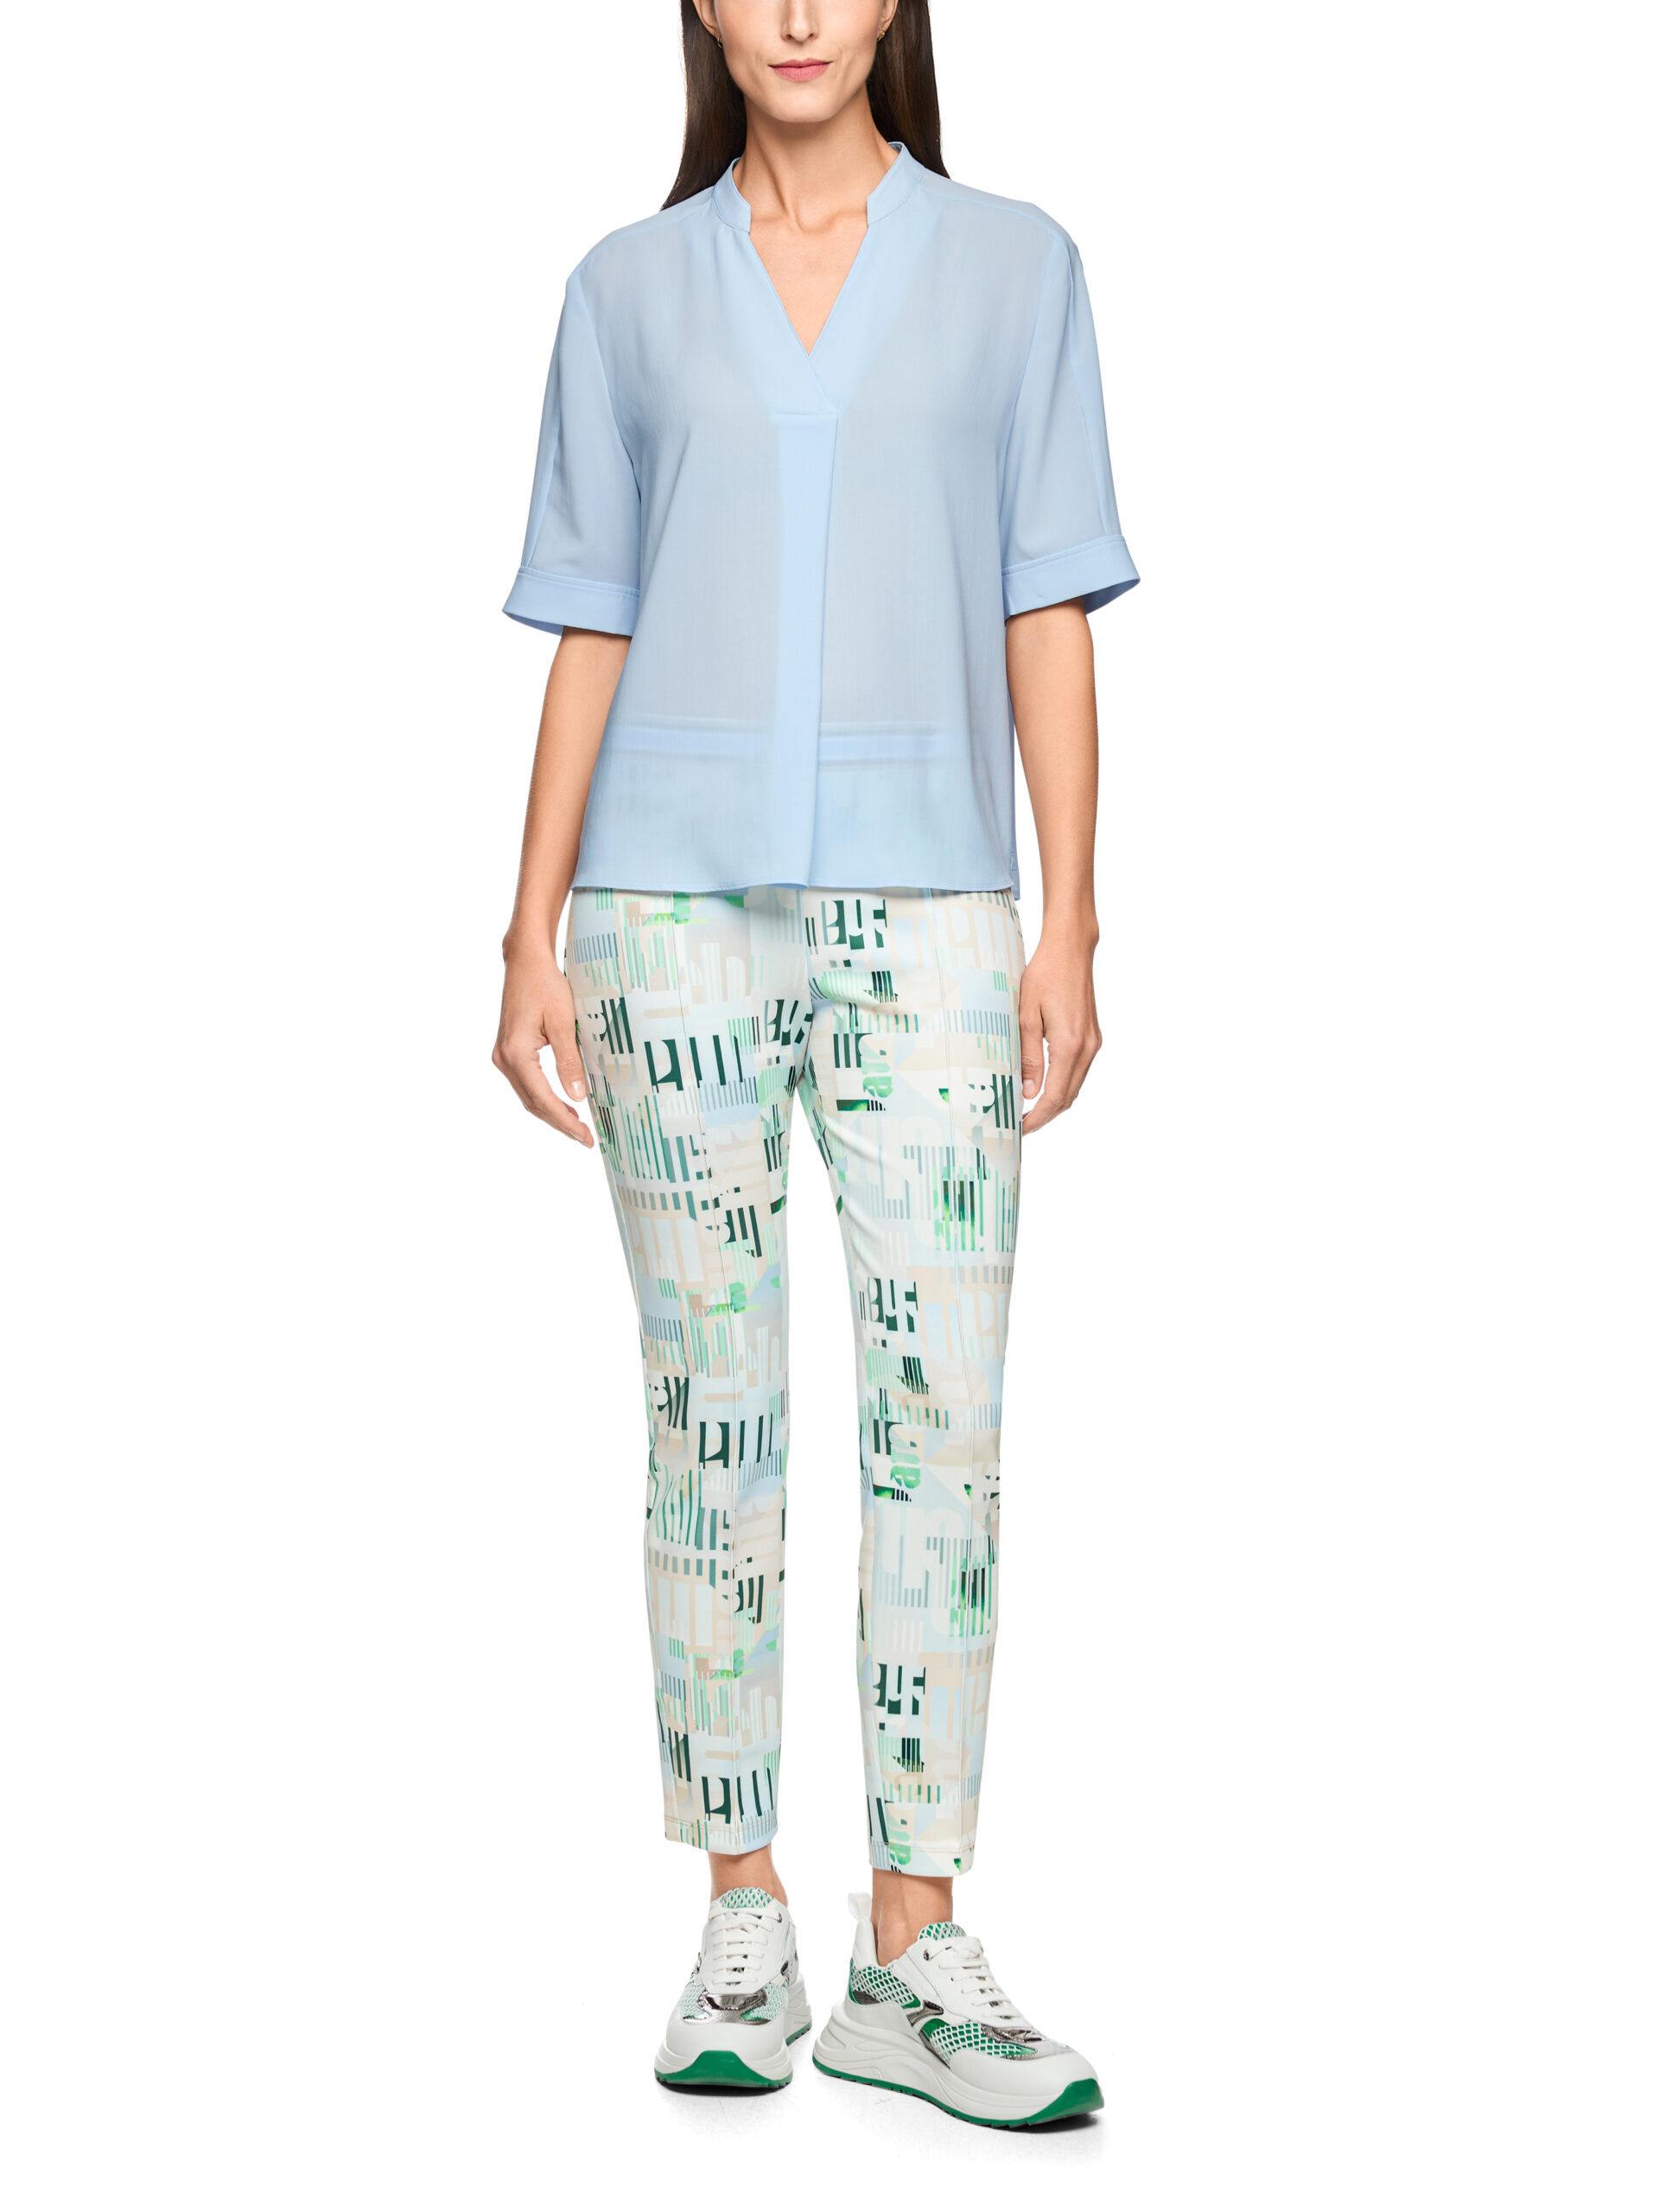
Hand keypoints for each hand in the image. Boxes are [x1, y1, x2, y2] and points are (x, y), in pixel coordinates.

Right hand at [492, 936, 594, 1145]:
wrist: (525, 962)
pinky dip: (544, 1098)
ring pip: (528, 1096)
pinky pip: (526, 1084)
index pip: (543, 1099)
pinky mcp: (508, 1051)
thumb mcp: (562, 1022)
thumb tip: (577, 1097)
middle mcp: (504, 1059)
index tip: (586, 1137)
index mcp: (516, 1053)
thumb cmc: (545, 985)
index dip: (565, 1122)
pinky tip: (563, 1104)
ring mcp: (502, 1056)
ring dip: (552, 1113)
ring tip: (578, 1127)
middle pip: (533, 1103)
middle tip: (586, 1139)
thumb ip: (569, 1061)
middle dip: (560, 1123)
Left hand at [1017, 925, 1102, 1134]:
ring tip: (1029, 1110)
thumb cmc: (1045, 976)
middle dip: (1045, 1115)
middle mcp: (1087, 1048)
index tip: (1020, 1128)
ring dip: (1055, 1102)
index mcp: (1069, 1045)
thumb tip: (1029, 1091)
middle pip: (1068, 1097)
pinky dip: (1063, 1085)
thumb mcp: (1026, 1015)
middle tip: (1020, 1125)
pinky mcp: (1093, 1037)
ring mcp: (1094, 1043)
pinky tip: (1044, 1085)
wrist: (1071, 950)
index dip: (1038, 1117)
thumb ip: (1028, 1056)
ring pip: (1076, 1086)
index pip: (1055, 1096)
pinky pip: (1079, 1071)